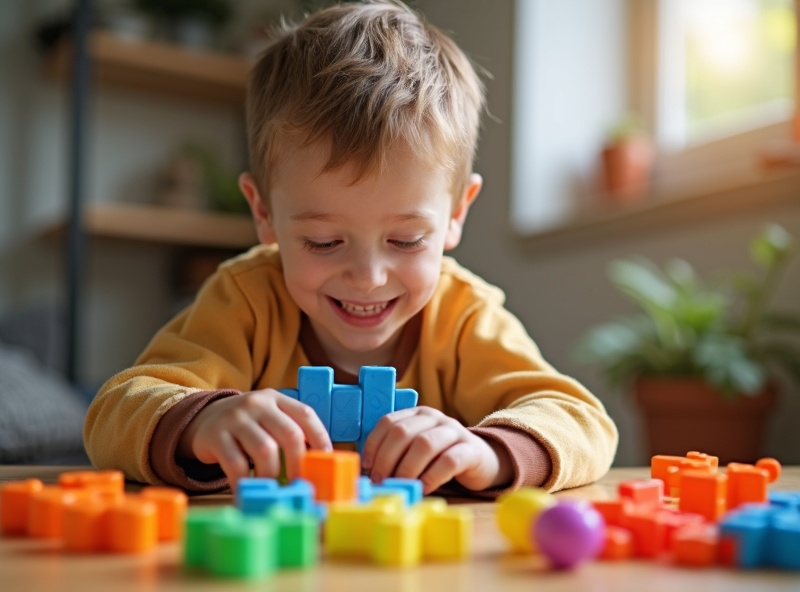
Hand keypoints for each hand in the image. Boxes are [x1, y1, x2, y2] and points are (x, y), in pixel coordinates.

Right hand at [177, 389, 331, 489]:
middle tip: (299, 482)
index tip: (326, 459)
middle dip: (299, 463)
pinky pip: (236, 464)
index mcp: (276, 399)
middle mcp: (257, 404)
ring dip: (272, 474)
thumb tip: (317, 464)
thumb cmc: (247, 425)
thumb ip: (290, 431)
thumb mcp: (269, 418)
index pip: (306, 414)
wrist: (203, 418)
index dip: (320, 437)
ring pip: (265, 450)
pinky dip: (245, 482)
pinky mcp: (216, 436)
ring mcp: (235, 418)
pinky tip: (247, 490)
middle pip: (289, 433)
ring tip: (272, 487)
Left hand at [360, 406, 512, 493]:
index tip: (368, 466)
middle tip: (382, 481)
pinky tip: (424, 488)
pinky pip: (448, 461)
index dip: (374, 444)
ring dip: (407, 469)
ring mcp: (454, 431)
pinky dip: (432, 477)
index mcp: (417, 415)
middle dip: (387, 459)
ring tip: (401, 486)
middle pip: (403, 432)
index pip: (389, 421)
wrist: (481, 460)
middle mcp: (435, 418)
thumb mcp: (417, 449)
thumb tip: (371, 473)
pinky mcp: (471, 449)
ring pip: (425, 444)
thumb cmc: (441, 457)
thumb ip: (398, 453)